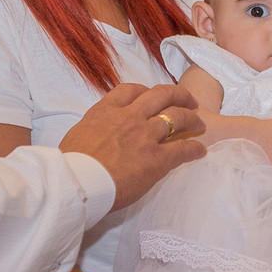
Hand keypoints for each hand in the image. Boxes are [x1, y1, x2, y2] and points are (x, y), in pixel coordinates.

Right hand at [60, 83, 205, 210]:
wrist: (76, 182)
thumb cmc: (71, 163)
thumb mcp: (79, 132)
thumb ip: (95, 126)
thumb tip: (99, 132)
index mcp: (107, 110)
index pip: (132, 89)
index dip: (147, 90)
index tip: (154, 96)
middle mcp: (129, 116)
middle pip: (161, 95)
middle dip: (179, 95)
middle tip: (189, 100)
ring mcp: (144, 136)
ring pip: (177, 117)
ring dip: (192, 118)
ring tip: (200, 123)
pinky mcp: (156, 158)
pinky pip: (183, 148)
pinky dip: (194, 148)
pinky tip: (200, 150)